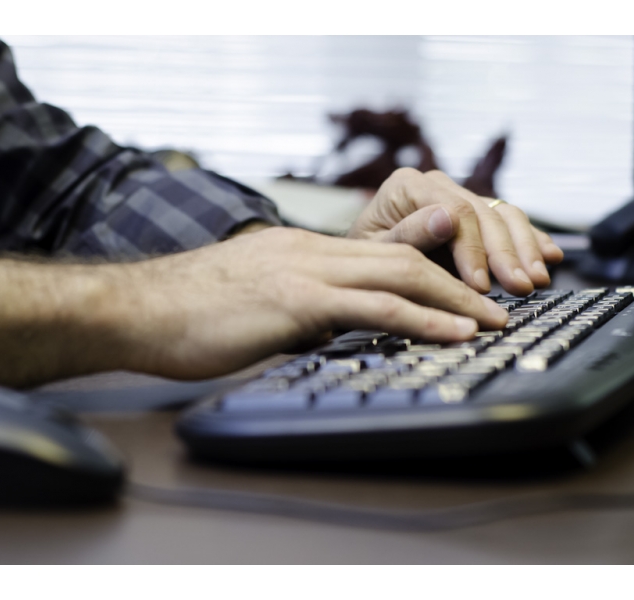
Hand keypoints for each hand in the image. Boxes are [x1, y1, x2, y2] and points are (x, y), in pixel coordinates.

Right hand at [114, 227, 507, 378]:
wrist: (136, 310)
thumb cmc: (185, 311)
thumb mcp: (253, 300)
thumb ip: (296, 306)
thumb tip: (327, 327)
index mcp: (300, 250)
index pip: (381, 253)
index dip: (431, 269)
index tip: (463, 290)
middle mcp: (311, 251)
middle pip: (404, 257)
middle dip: (459, 281)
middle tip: (497, 306)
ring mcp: (306, 271)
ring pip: (401, 274)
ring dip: (455, 299)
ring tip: (494, 320)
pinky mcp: (297, 300)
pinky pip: (375, 306)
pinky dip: (423, 317)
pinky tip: (454, 332)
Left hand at [347, 168, 563, 295]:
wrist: (363, 261)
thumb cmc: (365, 258)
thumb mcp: (376, 252)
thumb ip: (408, 235)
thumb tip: (446, 218)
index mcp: (408, 185)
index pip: (455, 212)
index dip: (473, 250)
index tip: (479, 285)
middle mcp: (437, 185)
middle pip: (484, 214)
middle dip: (505, 254)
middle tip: (520, 287)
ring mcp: (458, 198)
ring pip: (503, 215)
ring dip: (525, 249)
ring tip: (537, 280)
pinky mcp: (475, 215)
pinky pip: (510, 221)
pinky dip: (532, 240)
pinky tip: (550, 257)